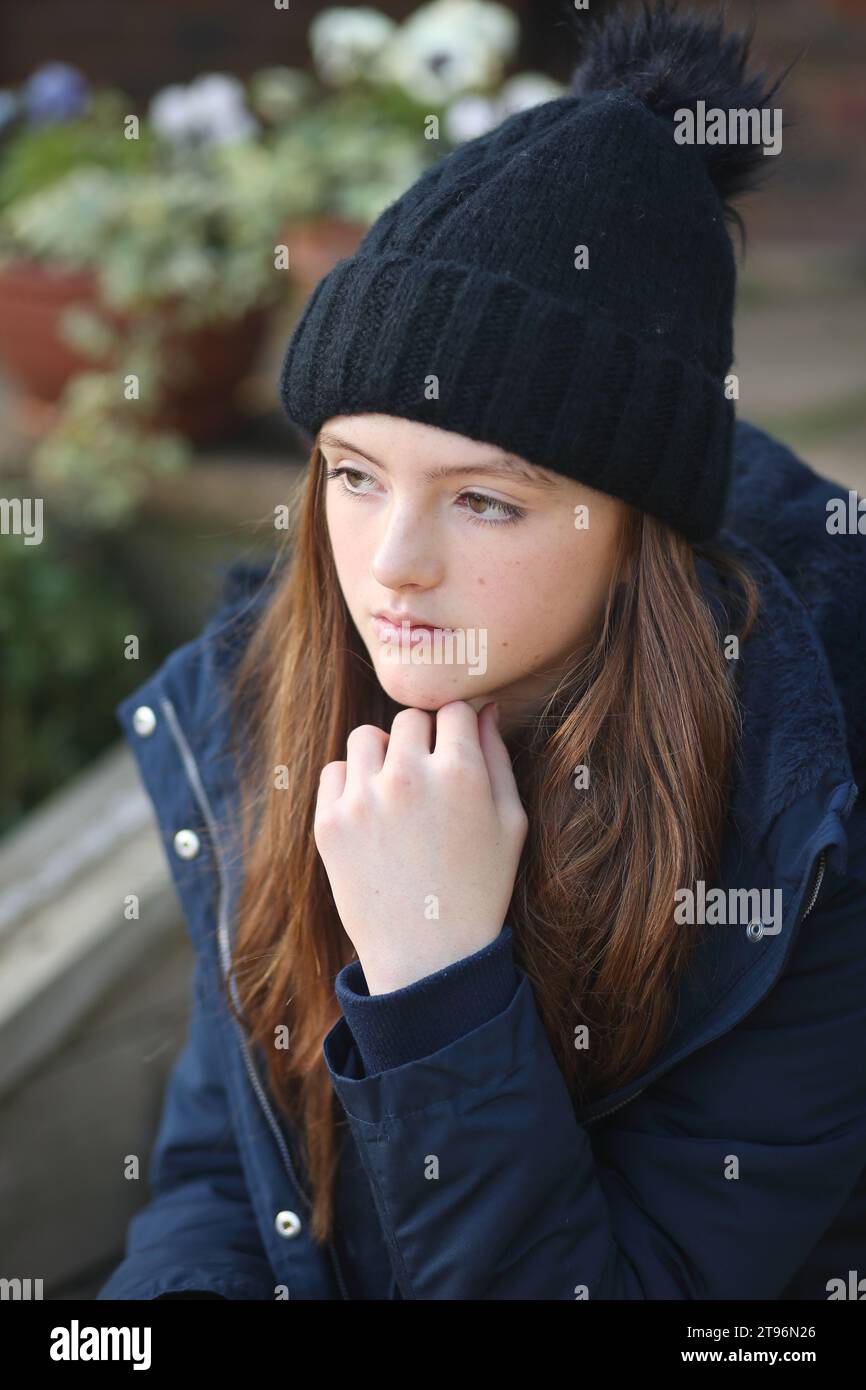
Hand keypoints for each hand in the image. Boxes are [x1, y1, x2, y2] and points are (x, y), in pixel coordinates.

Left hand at [314, 701, 528, 993]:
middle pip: (409, 718)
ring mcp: (363, 798)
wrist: (428, 957)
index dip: (458, 727)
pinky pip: (333, 772)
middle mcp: (408, 776)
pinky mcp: (329, 822)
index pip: (453, 709)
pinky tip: (371, 814)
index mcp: (460, 772)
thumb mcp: (511, 824)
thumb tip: (485, 709)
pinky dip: (350, 784)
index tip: (456, 750)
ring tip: (396, 792)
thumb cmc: (480, 889)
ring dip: (382, 755)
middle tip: (429, 778)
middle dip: (422, 739)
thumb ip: (499, 758)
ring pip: (366, 738)